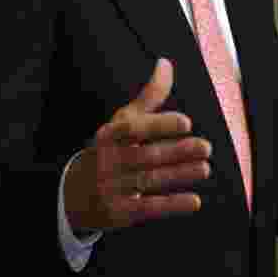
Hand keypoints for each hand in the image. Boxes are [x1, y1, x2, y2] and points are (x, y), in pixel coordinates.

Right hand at [64, 58, 211, 232]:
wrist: (72, 193)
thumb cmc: (110, 149)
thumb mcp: (122, 122)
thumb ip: (149, 97)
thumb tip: (165, 63)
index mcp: (108, 136)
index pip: (134, 129)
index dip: (160, 125)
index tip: (186, 122)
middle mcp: (108, 161)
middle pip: (145, 156)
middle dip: (177, 152)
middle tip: (205, 147)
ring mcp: (111, 188)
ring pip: (149, 181)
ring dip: (179, 175)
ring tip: (204, 168)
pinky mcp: (118, 213)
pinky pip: (147, 208)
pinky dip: (171, 205)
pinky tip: (194, 201)